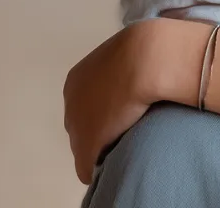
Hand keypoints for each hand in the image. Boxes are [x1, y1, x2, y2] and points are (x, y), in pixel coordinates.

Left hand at [62, 19, 163, 183]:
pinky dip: (100, 169)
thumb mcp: (131, 53)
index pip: (83, 103)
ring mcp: (76, 123)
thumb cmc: (147, 50)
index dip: (104, 108)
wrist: (148, 59)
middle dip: (100, 125)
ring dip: (103, 143)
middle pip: (81, 123)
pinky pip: (87, 169)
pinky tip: (120, 160)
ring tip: (129, 136)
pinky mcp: (87, 146)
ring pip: (83, 145)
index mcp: (77, 78)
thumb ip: (124, 67)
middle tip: (126, 121)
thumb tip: (135, 78)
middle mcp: (71, 101)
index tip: (123, 107)